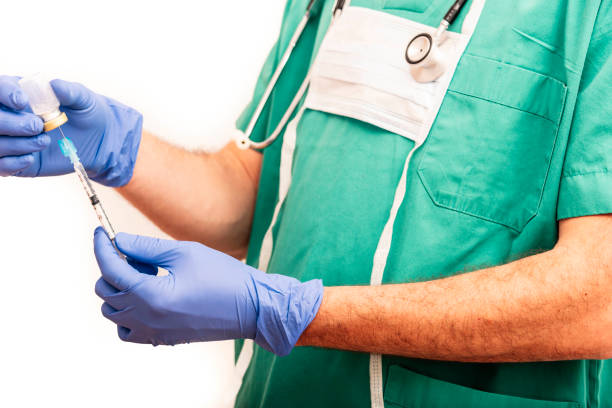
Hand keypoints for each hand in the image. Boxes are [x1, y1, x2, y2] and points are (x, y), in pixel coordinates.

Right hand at [0, 75, 141, 185]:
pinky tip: (32, 159)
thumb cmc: (88, 113)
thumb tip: (54, 85)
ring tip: (44, 141)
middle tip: (38, 126)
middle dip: (9, 123)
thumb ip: (70, 91)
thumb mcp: (84, 99)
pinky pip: (0, 166)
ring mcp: (10, 139)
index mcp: (19, 93)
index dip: (4, 93)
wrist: (99, 140)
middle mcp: (9, 115)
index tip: (23, 102)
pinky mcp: (15, 161)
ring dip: (16, 144)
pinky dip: (12, 163)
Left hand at [93, 228, 323, 355]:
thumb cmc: (223, 277)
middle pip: (107, 291)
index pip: (110, 269)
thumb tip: (119, 241)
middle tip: (141, 253)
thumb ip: (146, 247)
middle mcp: (146, 319)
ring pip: (114, 311)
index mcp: (150, 297)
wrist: (252, 308)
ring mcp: (153, 333)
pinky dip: (128, 312)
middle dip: (115, 266)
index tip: (101, 232)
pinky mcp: (162, 339)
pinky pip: (128, 330)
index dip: (102, 247)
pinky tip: (150, 296)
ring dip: (122, 288)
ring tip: (150, 273)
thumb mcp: (185, 252)